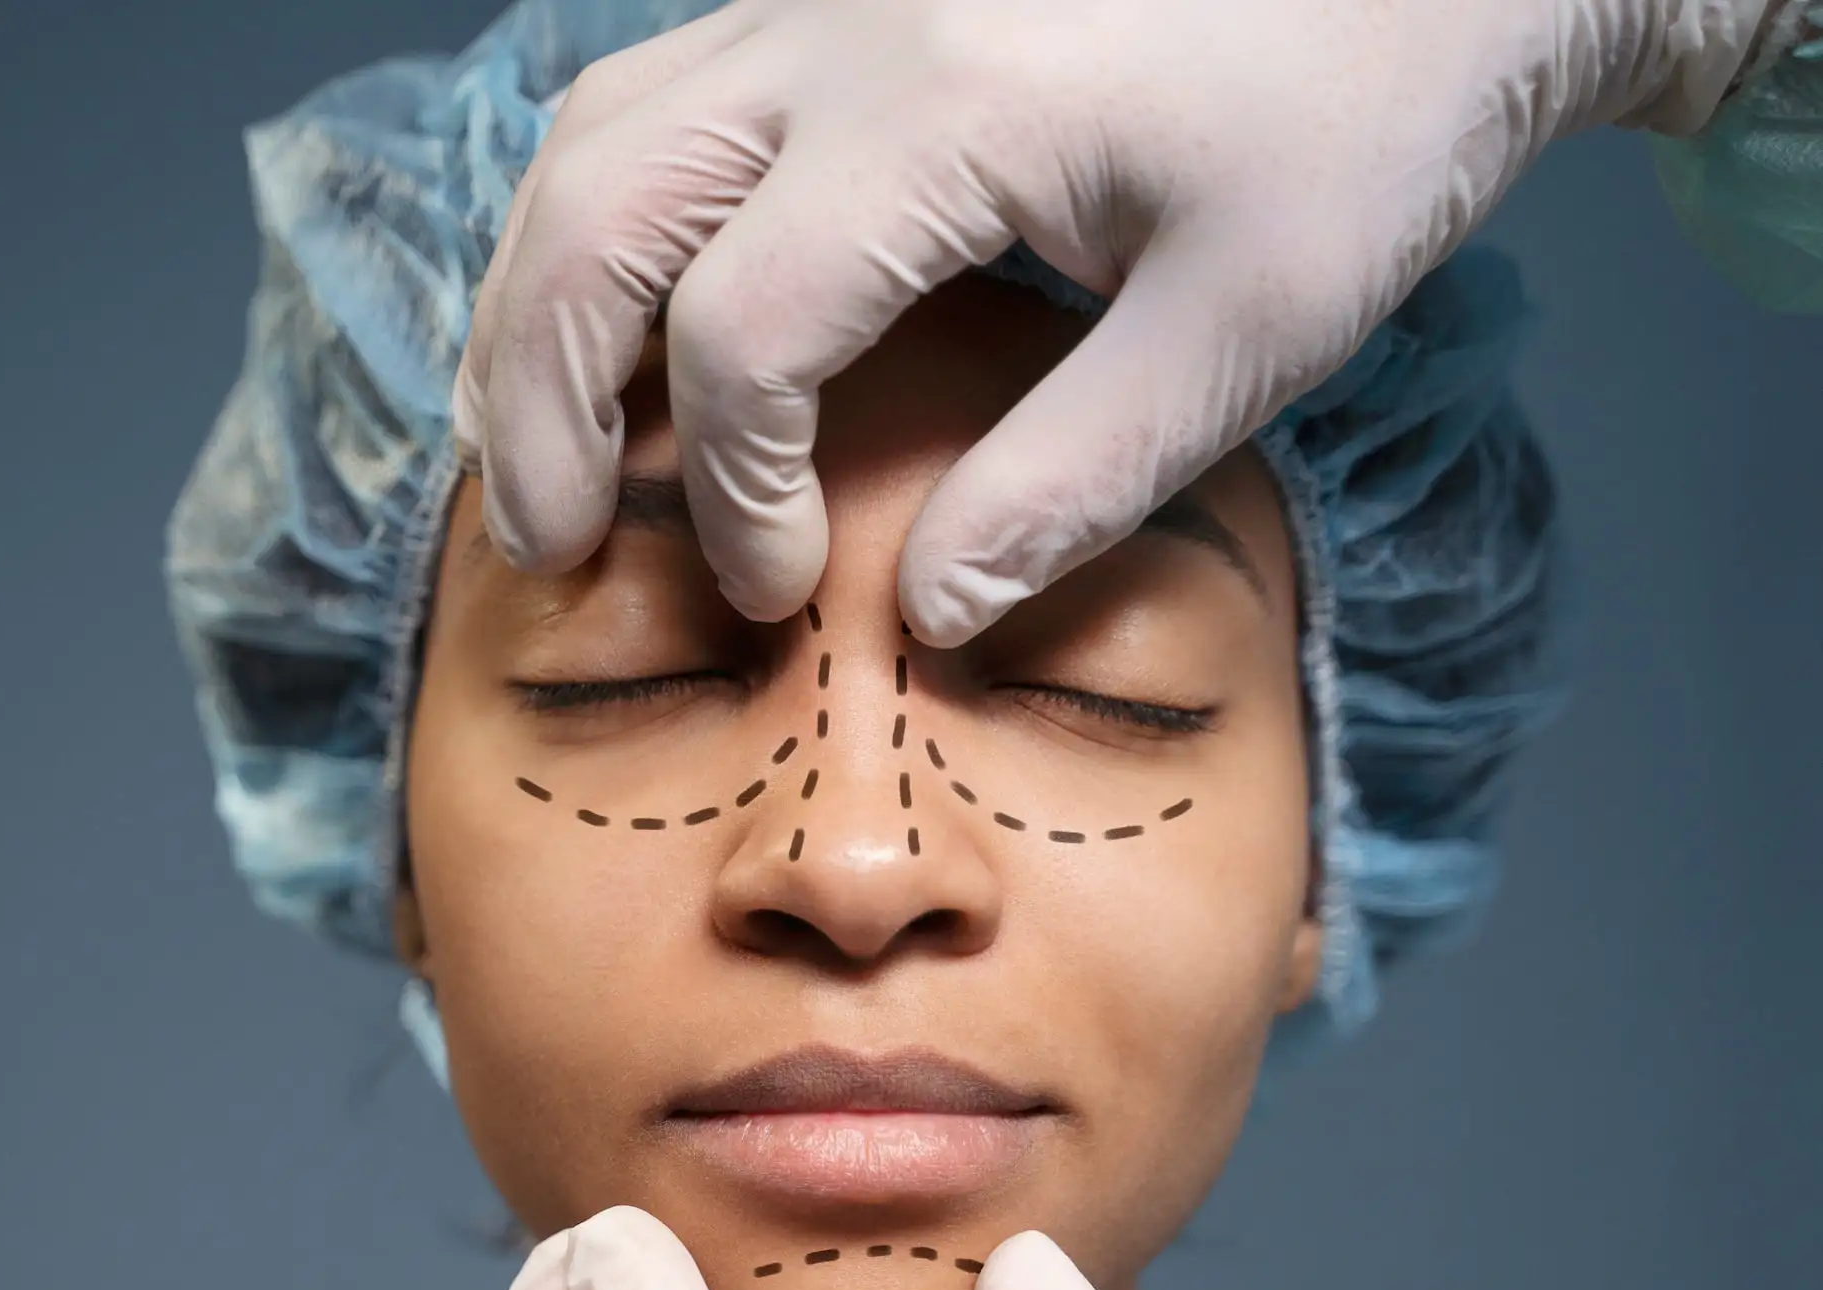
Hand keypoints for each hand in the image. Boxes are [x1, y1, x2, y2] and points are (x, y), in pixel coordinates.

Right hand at [452, 0, 1778, 641]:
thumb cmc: (1369, 117)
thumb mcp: (1252, 327)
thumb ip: (1074, 483)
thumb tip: (918, 614)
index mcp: (945, 107)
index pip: (741, 331)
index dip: (729, 494)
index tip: (778, 594)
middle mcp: (842, 24)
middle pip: (599, 218)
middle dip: (542, 405)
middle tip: (545, 551)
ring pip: (589, 140)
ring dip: (536, 306)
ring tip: (538, 451)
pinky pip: (644, 97)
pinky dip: (592, 226)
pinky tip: (613, 322)